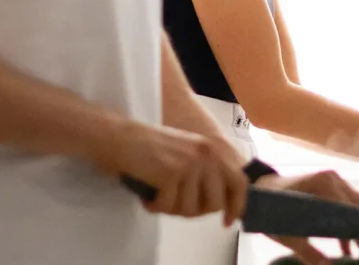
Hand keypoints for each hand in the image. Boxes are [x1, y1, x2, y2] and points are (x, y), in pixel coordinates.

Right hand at [98, 121, 248, 222]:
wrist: (119, 138)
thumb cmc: (149, 149)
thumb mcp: (187, 154)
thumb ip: (206, 173)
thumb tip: (221, 204)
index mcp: (212, 150)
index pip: (239, 182)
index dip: (236, 206)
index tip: (226, 220)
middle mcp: (206, 154)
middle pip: (214, 203)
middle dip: (193, 211)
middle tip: (174, 203)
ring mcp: (189, 163)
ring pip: (189, 209)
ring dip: (170, 208)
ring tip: (157, 193)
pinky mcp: (171, 172)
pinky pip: (167, 206)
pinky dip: (153, 205)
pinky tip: (146, 194)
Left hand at [255, 170, 358, 264]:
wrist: (257, 191)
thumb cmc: (269, 208)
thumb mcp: (288, 235)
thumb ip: (310, 254)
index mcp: (323, 186)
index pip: (354, 213)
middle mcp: (333, 179)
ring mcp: (333, 180)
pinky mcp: (330, 186)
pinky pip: (349, 205)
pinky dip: (351, 225)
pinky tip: (349, 248)